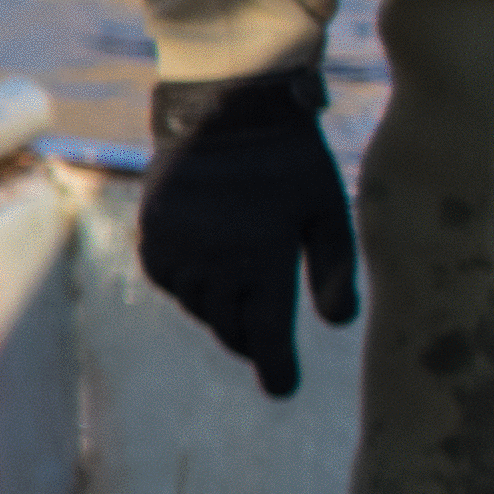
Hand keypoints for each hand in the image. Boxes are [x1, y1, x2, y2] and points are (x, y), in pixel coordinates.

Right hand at [139, 64, 359, 398]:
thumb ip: (336, 271)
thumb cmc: (291, 159)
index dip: (276, 369)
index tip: (283, 388)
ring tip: (241, 297)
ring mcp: (178, 250)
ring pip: (198, 307)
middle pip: (230, 328)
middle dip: (251, 338)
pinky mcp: (153, 234)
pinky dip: (191, 287)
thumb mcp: (328, 211)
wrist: (225, 106)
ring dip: (221, 311)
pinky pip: (170, 281)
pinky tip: (211, 272)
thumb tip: (340, 324)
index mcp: (262, 263)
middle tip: (267, 340)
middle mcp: (214, 265)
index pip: (266, 337)